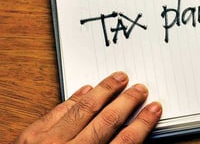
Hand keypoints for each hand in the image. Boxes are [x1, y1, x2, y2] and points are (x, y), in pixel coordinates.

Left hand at [15, 72, 161, 143]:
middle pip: (107, 121)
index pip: (125, 142)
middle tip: (140, 89)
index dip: (142, 123)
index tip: (154, 109)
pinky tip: (86, 90)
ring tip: (118, 78)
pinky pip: (57, 111)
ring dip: (104, 91)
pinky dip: (73, 99)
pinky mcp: (29, 137)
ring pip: (83, 109)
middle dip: (127, 102)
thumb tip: (129, 137)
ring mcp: (47, 142)